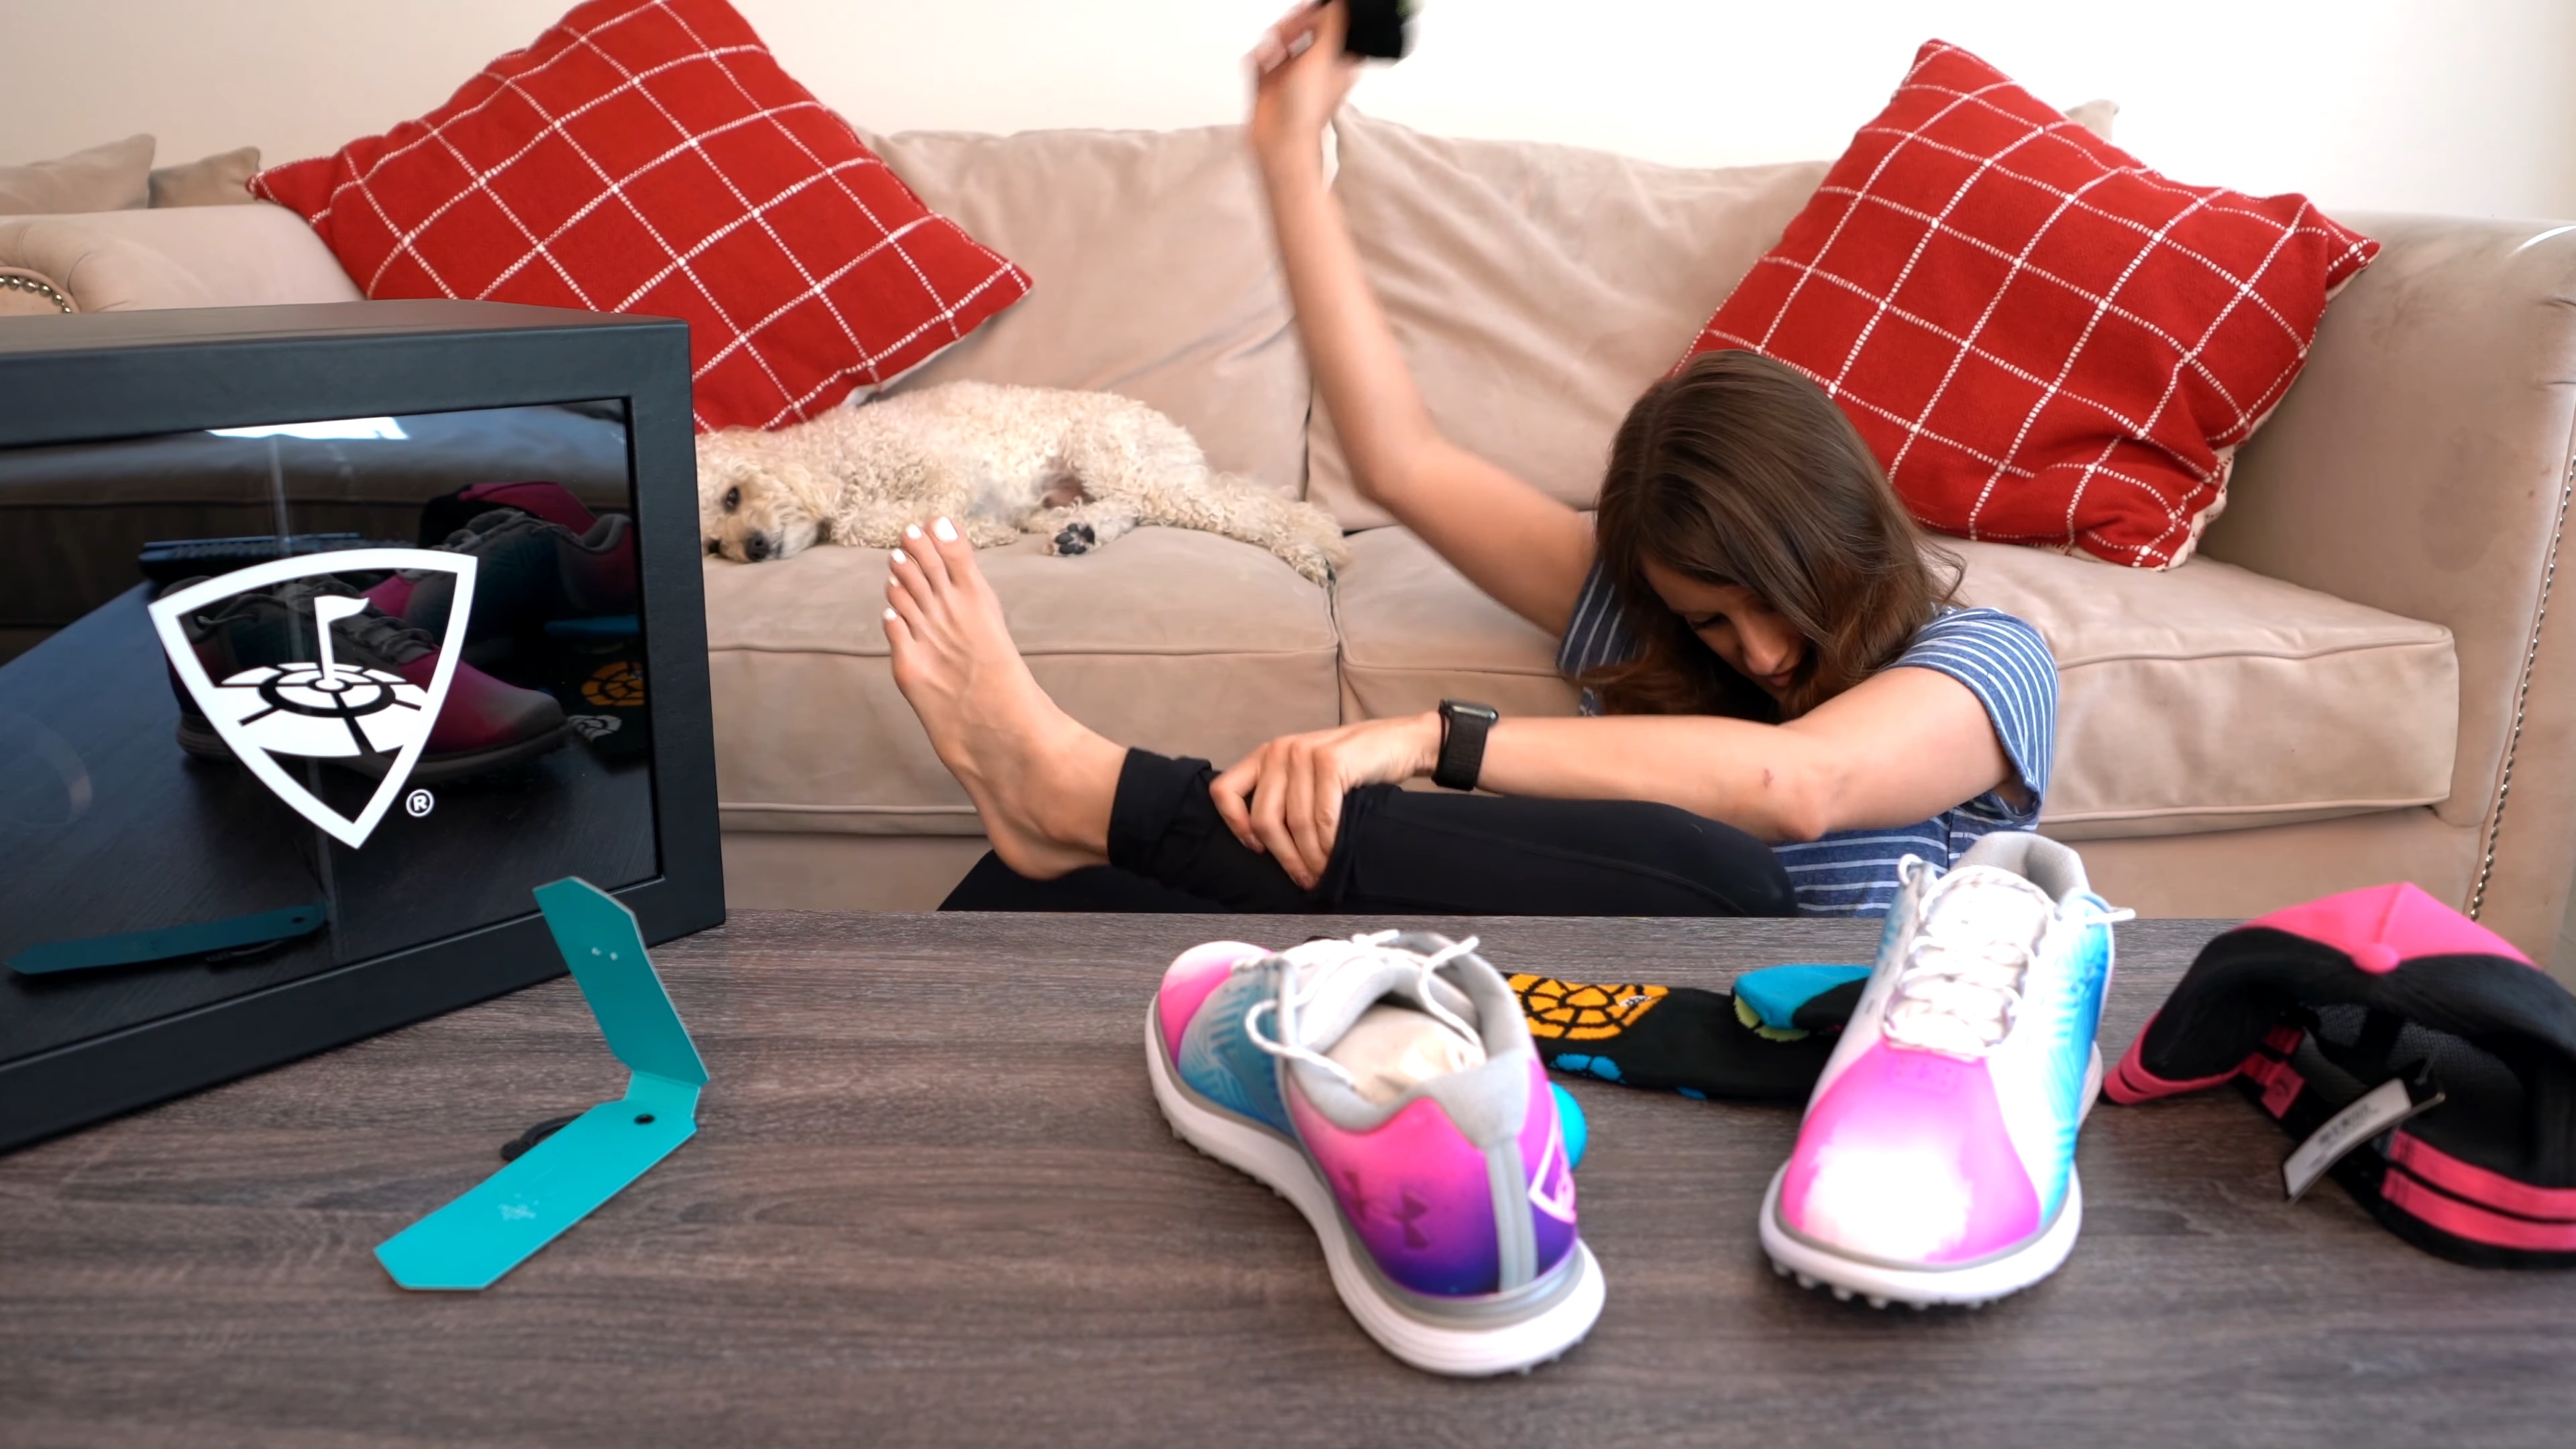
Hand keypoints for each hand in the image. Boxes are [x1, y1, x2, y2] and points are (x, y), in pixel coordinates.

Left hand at [1211, 712, 1439, 889]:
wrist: (1400, 743)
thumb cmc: (1352, 769)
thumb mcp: (1307, 778)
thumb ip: (1285, 799)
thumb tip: (1268, 850)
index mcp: (1265, 756)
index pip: (1224, 792)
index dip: (1235, 826)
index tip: (1257, 849)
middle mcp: (1279, 751)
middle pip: (1263, 819)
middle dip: (1284, 857)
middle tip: (1303, 879)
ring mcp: (1304, 753)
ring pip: (1295, 823)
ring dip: (1310, 857)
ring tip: (1322, 874)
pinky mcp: (1331, 761)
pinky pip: (1322, 817)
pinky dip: (1329, 844)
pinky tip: (1335, 856)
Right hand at [1248, 2, 1359, 172]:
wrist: (1278, 142)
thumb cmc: (1306, 112)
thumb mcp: (1323, 57)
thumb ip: (1330, 24)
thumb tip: (1337, 4)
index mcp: (1335, 60)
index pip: (1328, 24)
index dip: (1315, 17)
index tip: (1308, 17)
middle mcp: (1314, 66)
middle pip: (1300, 28)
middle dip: (1289, 27)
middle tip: (1285, 37)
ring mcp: (1290, 74)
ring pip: (1277, 40)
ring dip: (1271, 43)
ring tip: (1271, 53)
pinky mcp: (1269, 82)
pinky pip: (1259, 58)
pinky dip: (1257, 59)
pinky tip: (1261, 65)